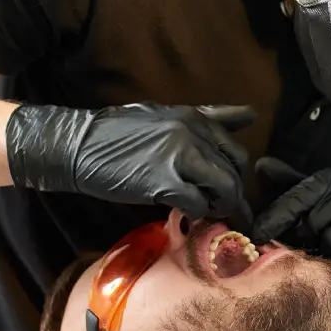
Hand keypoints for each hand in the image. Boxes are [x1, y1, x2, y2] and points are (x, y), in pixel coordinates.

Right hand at [6, 103, 254, 224]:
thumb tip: (251, 115)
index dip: (239, 177)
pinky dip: (196, 214)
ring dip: (220, 207)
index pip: (237, 151)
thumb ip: (209, 118)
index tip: (234, 194)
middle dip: (235, 198)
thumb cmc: (119, 133)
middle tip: (226, 214)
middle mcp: (192, 133)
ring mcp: (179, 155)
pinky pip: (197, 204)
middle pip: (235, 172)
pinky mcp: (163, 181)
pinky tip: (185, 214)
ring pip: (224, 189)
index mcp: (195, 118)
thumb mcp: (167, 116)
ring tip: (208, 215)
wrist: (79, 145)